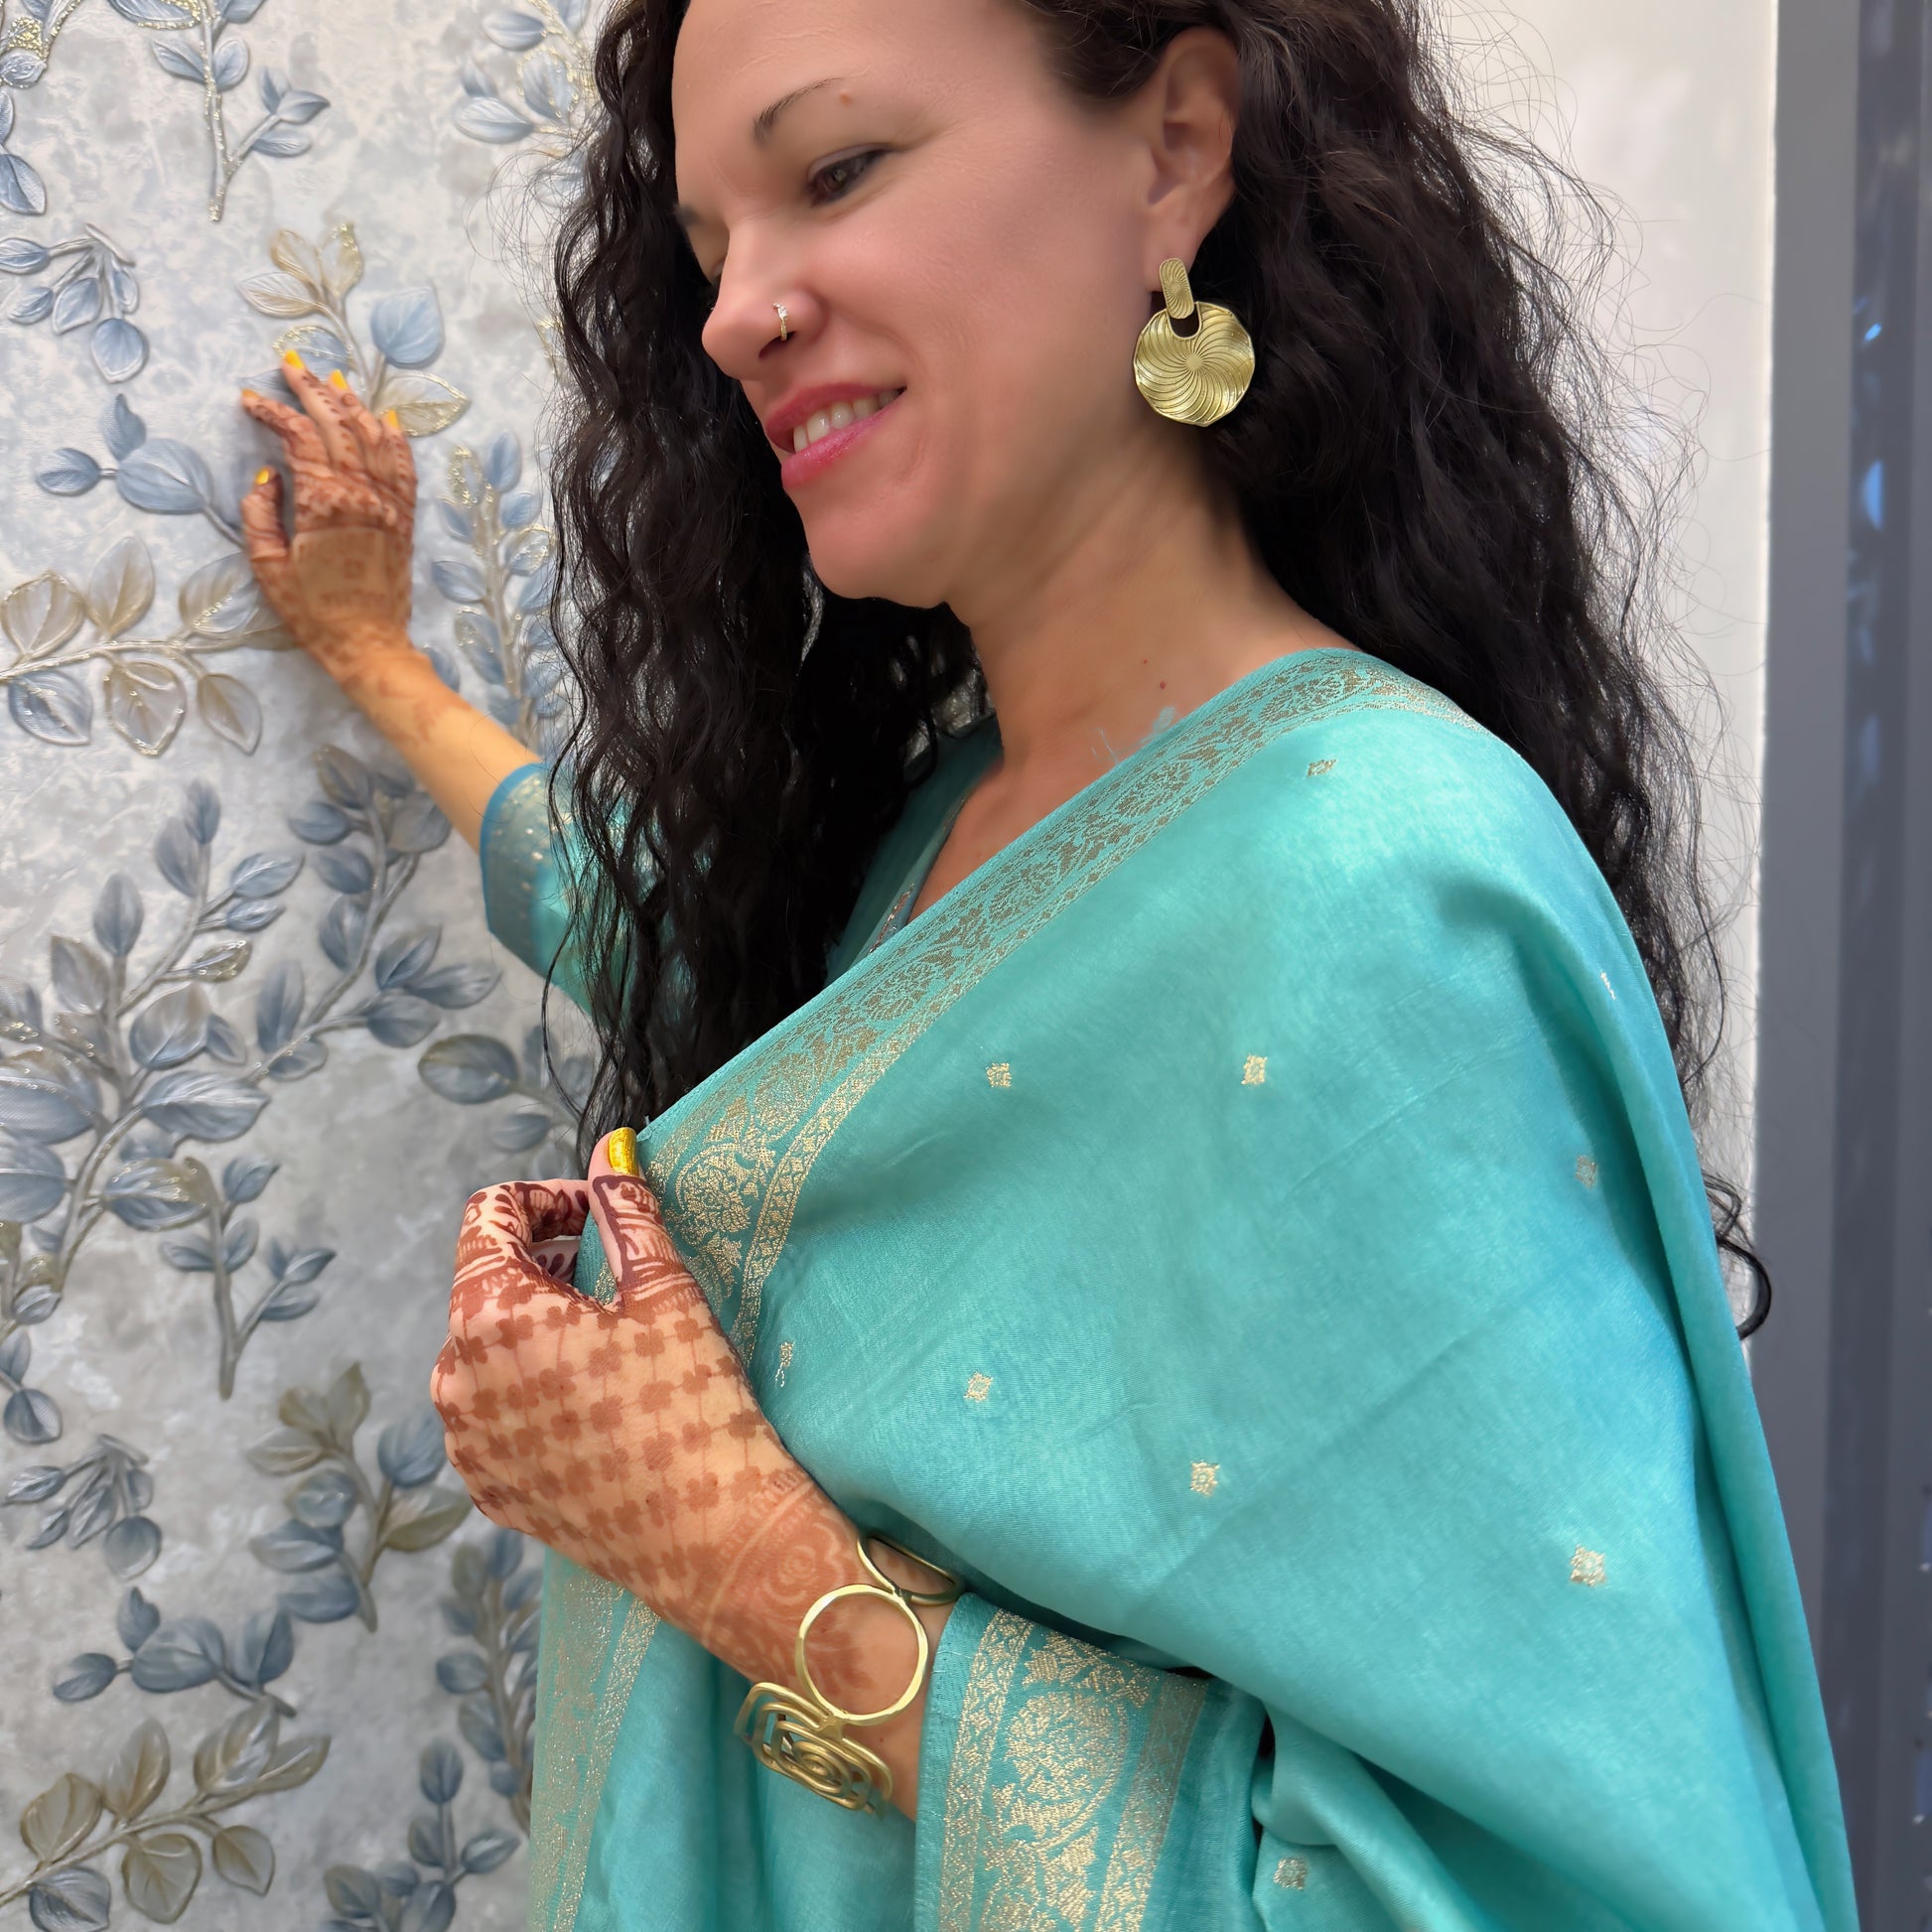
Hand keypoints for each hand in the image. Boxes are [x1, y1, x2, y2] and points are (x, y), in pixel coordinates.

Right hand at [238, 356, 416, 678]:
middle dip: (312, 390)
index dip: (274, 411)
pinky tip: (383, 419)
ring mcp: (388, 505)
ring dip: (351, 404)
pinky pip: (403, 467)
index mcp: (323, 502)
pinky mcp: (403, 519)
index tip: (250, 399)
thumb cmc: (313, 612)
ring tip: (331, 381)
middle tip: (290, 365)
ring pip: (373, 438)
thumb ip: (260, 514)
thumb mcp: (268, 566)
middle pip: (338, 425)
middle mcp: (361, 494)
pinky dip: (393, 438)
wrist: (368, 644)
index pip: (299, 437)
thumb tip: (268, 476)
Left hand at [429, 1147, 951, 1811]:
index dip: (548, 1198)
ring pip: (484, 1348)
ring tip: (610, 1330)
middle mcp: (454, 1379)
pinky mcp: (488, 1488)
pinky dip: (531, 1384)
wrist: (714, 1541)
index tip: (602, 1211)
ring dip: (536, 1321)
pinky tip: (598, 1394)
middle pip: (482, 1281)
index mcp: (489, 1317)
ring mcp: (466, 1441)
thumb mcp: (665, 1293)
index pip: (490, 1216)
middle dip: (543, 1258)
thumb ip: (626, 1212)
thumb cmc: (693, 1406)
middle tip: (615, 1265)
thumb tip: (611, 1151)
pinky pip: (493, 1411)